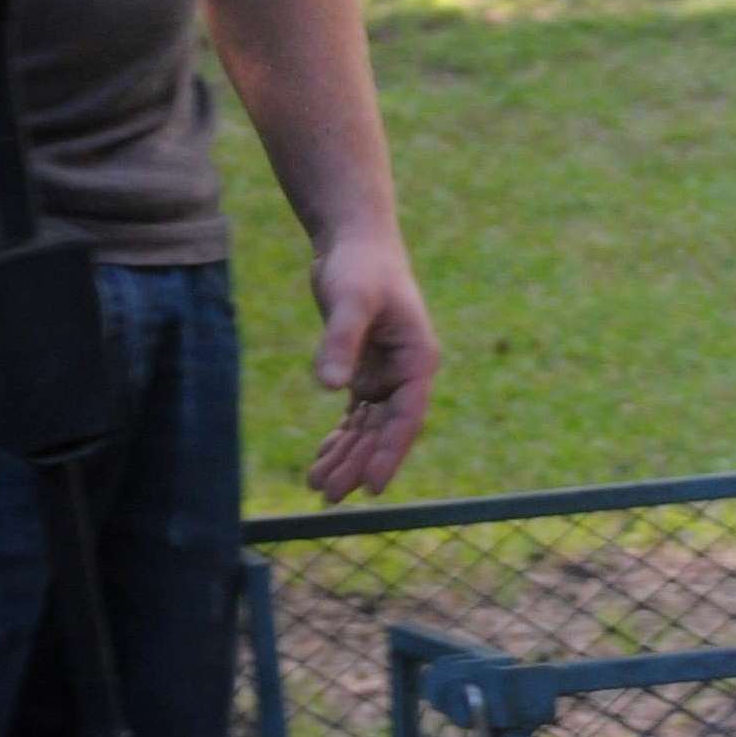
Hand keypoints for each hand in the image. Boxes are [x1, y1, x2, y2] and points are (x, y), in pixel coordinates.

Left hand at [304, 229, 441, 500]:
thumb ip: (340, 341)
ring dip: (347, 456)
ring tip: (318, 487)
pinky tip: (322, 459)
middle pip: (384, 430)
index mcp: (417, 359)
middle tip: (329, 496)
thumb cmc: (359, 266)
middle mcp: (406, 372)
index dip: (390, 454)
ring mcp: (386, 374)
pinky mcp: (364, 369)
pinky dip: (340, 437)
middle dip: (358, 463)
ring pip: (367, 427)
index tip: (373, 486)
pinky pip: (355, 414)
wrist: (353, 240)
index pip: (406, 418)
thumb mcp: (350, 300)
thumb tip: (331, 387)